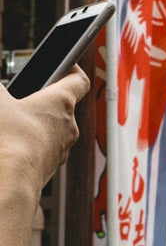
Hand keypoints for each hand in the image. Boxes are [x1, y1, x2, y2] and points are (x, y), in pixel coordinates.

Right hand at [0, 68, 86, 198]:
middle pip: (62, 106)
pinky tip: (10, 146)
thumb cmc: (9, 139)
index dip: (72, 69)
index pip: (78, 80)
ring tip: (12, 124)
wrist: (12, 181)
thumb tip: (0, 89)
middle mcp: (68, 125)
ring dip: (36, 124)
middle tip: (23, 98)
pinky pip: (43, 149)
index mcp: (61, 102)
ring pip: (52, 129)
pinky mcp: (50, 166)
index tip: (64, 64)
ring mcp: (61, 148)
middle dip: (42, 101)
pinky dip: (31, 145)